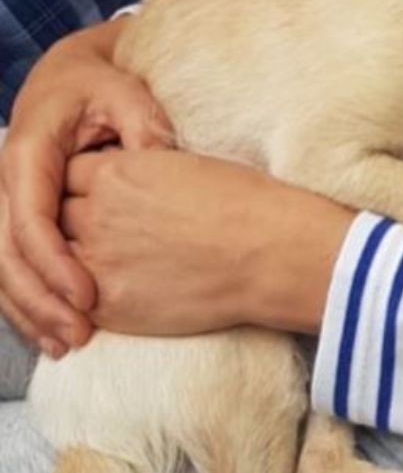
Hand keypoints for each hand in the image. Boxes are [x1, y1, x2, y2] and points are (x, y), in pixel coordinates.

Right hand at [0, 20, 171, 355]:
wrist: (70, 78)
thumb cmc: (104, 88)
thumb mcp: (128, 96)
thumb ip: (142, 130)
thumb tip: (161, 167)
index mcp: (29, 155)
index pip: (31, 220)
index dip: (55, 264)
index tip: (88, 297)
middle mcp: (7, 183)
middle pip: (6, 254)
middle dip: (39, 299)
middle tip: (79, 334)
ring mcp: (7, 202)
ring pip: (1, 267)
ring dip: (29, 310)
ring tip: (68, 345)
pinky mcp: (17, 217)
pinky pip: (12, 265)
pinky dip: (28, 301)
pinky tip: (52, 332)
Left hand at [61, 149, 354, 337]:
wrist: (275, 254)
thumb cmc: (247, 204)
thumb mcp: (185, 166)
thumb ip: (140, 173)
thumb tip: (128, 184)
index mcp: (117, 172)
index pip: (70, 175)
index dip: (90, 186)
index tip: (112, 197)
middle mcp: (97, 215)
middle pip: (58, 216)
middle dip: (81, 222)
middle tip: (117, 230)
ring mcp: (99, 263)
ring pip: (61, 260)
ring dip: (79, 260)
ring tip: (123, 261)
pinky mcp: (112, 306)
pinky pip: (78, 299)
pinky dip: (91, 295)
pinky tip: (129, 288)